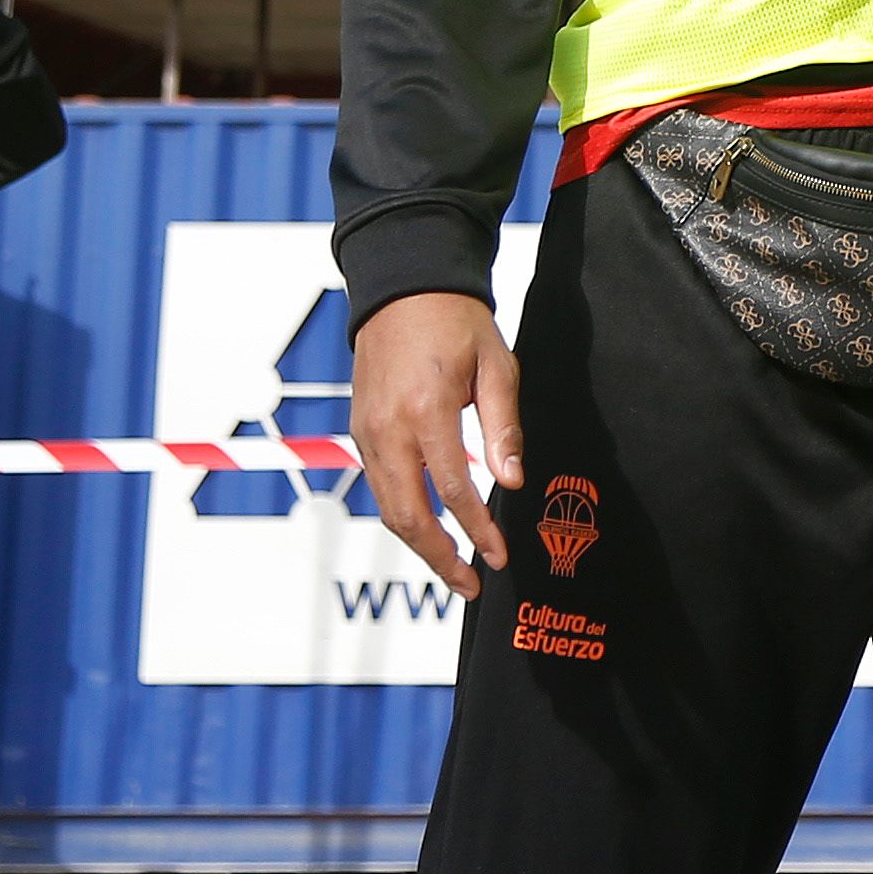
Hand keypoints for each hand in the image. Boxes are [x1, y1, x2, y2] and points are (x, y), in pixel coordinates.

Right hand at [350, 289, 522, 598]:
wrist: (404, 289)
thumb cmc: (456, 322)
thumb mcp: (496, 365)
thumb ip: (504, 426)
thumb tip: (513, 482)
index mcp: (426, 410)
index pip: (454, 490)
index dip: (478, 530)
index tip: (499, 556)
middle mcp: (388, 429)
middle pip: (408, 515)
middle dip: (439, 558)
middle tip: (470, 584)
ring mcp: (366, 433)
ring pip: (387, 508)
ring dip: (419, 544)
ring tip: (453, 568)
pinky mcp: (359, 432)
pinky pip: (379, 487)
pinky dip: (402, 515)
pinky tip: (428, 529)